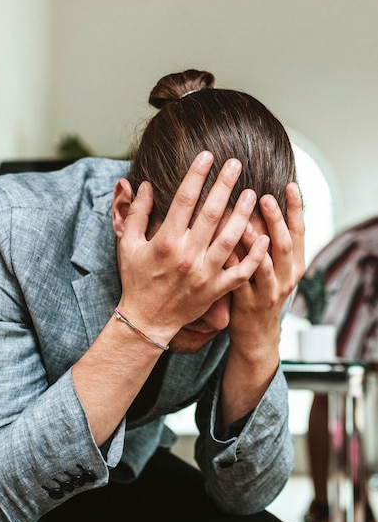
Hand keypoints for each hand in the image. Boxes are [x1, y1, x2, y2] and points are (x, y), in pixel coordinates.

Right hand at [116, 152, 269, 342]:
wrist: (146, 319)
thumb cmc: (136, 280)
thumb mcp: (127, 245)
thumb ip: (136, 214)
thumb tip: (144, 185)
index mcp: (165, 241)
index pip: (184, 200)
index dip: (196, 175)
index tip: (207, 156)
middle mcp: (186, 255)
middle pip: (210, 214)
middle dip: (224, 186)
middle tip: (236, 164)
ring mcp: (204, 274)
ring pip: (229, 239)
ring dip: (242, 215)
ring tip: (253, 194)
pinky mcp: (215, 290)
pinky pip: (240, 272)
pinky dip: (254, 256)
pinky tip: (265, 238)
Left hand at [227, 182, 304, 357]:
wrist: (257, 336)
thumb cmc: (262, 292)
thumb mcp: (276, 268)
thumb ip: (270, 240)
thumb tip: (259, 202)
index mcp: (295, 265)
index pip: (299, 232)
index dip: (296, 209)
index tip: (290, 185)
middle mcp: (286, 277)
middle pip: (283, 244)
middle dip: (276, 220)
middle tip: (264, 197)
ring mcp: (268, 292)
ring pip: (264, 264)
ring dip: (255, 242)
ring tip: (245, 222)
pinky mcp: (248, 303)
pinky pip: (240, 280)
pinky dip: (233, 263)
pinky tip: (223, 248)